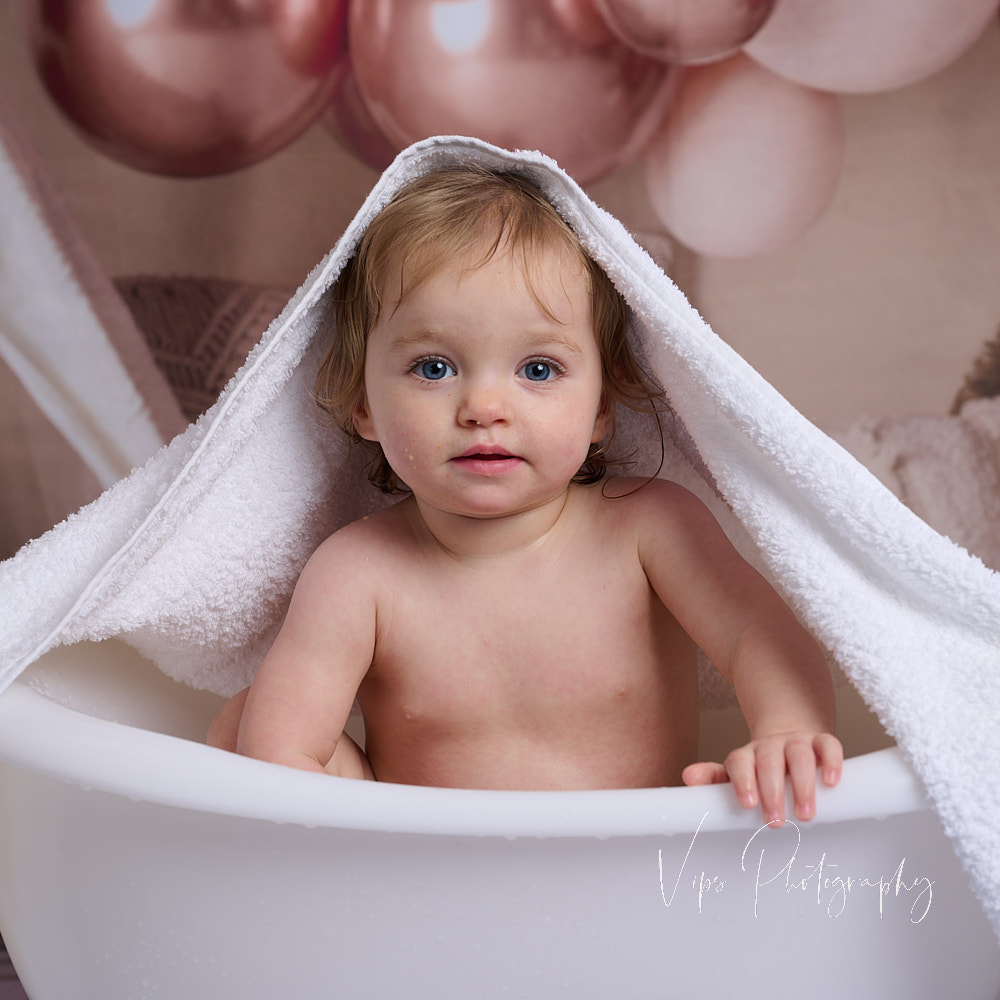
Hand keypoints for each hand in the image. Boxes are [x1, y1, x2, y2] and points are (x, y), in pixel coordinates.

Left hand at [682, 731, 842, 824]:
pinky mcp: (822, 741)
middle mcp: (771, 745)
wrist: (791, 737)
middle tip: (776, 822)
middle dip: (772, 791)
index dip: (742, 781)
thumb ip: (714, 778)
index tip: (748, 804)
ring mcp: (797, 742)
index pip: (740, 761)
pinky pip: (828, 744)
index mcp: (748, 754)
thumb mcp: (738, 773)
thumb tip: (688, 777)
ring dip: (802, 784)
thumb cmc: (762, 767)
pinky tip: (831, 782)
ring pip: (799, 754)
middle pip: (769, 761)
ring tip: (805, 815)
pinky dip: (830, 761)